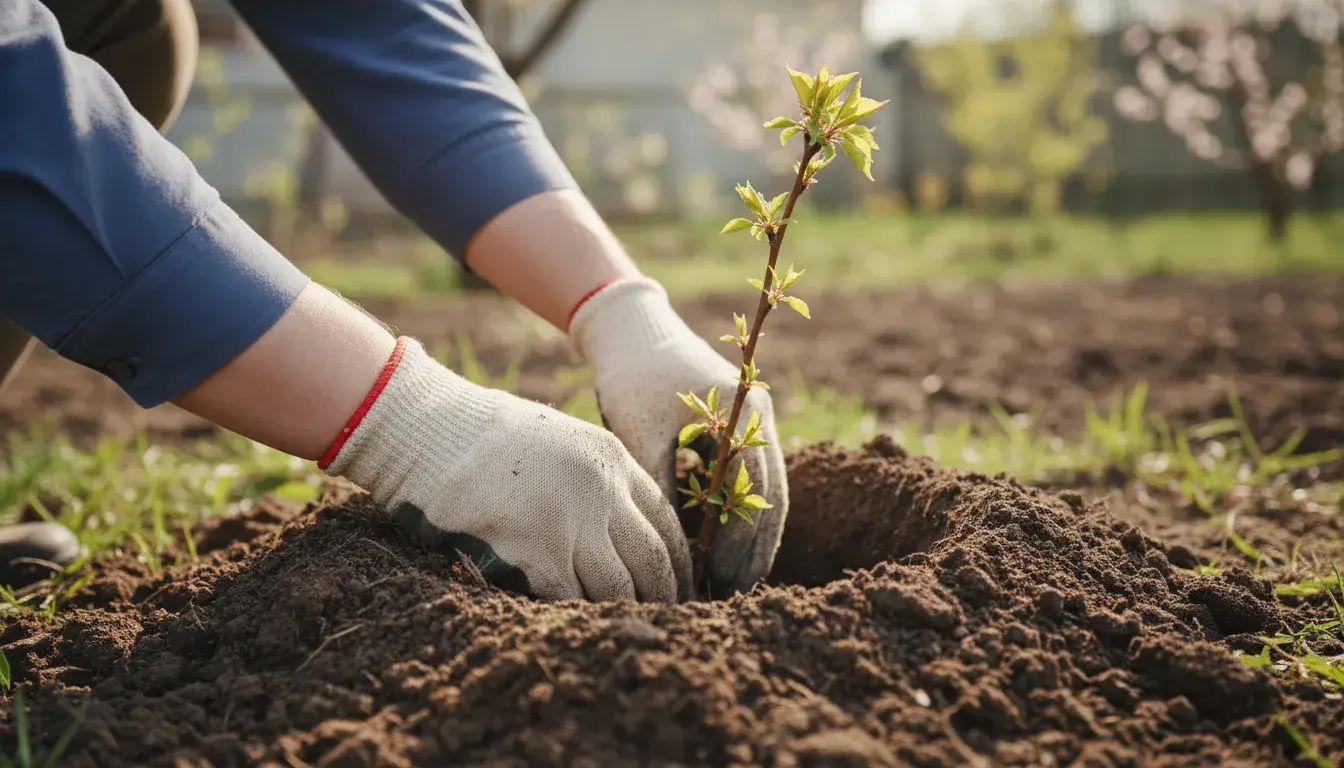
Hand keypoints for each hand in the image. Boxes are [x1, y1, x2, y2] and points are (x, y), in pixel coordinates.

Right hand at [321, 337, 691, 601]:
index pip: (664, 519)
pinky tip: (576, 630)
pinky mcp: (535, 554)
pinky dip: (576, 619)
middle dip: (662, 597)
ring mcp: (570, 524)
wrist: (427, 430)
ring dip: (621, 615)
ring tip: (621, 635)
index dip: (677, 559)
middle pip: (651, 560)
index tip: (678, 585)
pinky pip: (570, 601)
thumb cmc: (479, 436)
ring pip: (618, 589)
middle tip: (662, 622)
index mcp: (609, 459)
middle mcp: (601, 491)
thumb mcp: (555, 438)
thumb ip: (591, 477)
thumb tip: (614, 523)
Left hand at [568, 277, 788, 596]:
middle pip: (769, 499)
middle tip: (734, 596)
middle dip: (754, 552)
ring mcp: (751, 426)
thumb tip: (676, 554)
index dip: (743, 546)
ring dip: (748, 539)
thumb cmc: (632, 377)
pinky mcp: (735, 432)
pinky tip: (720, 550)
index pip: (756, 495)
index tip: (724, 584)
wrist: (629, 330)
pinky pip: (744, 483)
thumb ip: (663, 489)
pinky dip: (735, 516)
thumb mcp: (643, 434)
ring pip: (761, 494)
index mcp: (746, 416)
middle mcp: (759, 421)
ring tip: (732, 584)